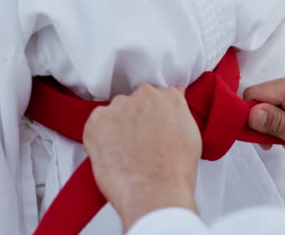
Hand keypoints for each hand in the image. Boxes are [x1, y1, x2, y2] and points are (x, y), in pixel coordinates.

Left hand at [83, 85, 201, 231]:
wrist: (155, 190)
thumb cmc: (175, 170)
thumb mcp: (190, 134)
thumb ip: (178, 113)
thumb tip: (174, 102)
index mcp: (170, 97)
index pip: (156, 96)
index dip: (151, 115)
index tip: (149, 128)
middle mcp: (146, 95)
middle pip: (134, 102)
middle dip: (133, 119)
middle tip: (136, 143)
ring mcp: (121, 106)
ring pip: (114, 112)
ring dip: (116, 127)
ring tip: (124, 153)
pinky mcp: (99, 120)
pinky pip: (94, 124)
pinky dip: (98, 138)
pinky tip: (111, 154)